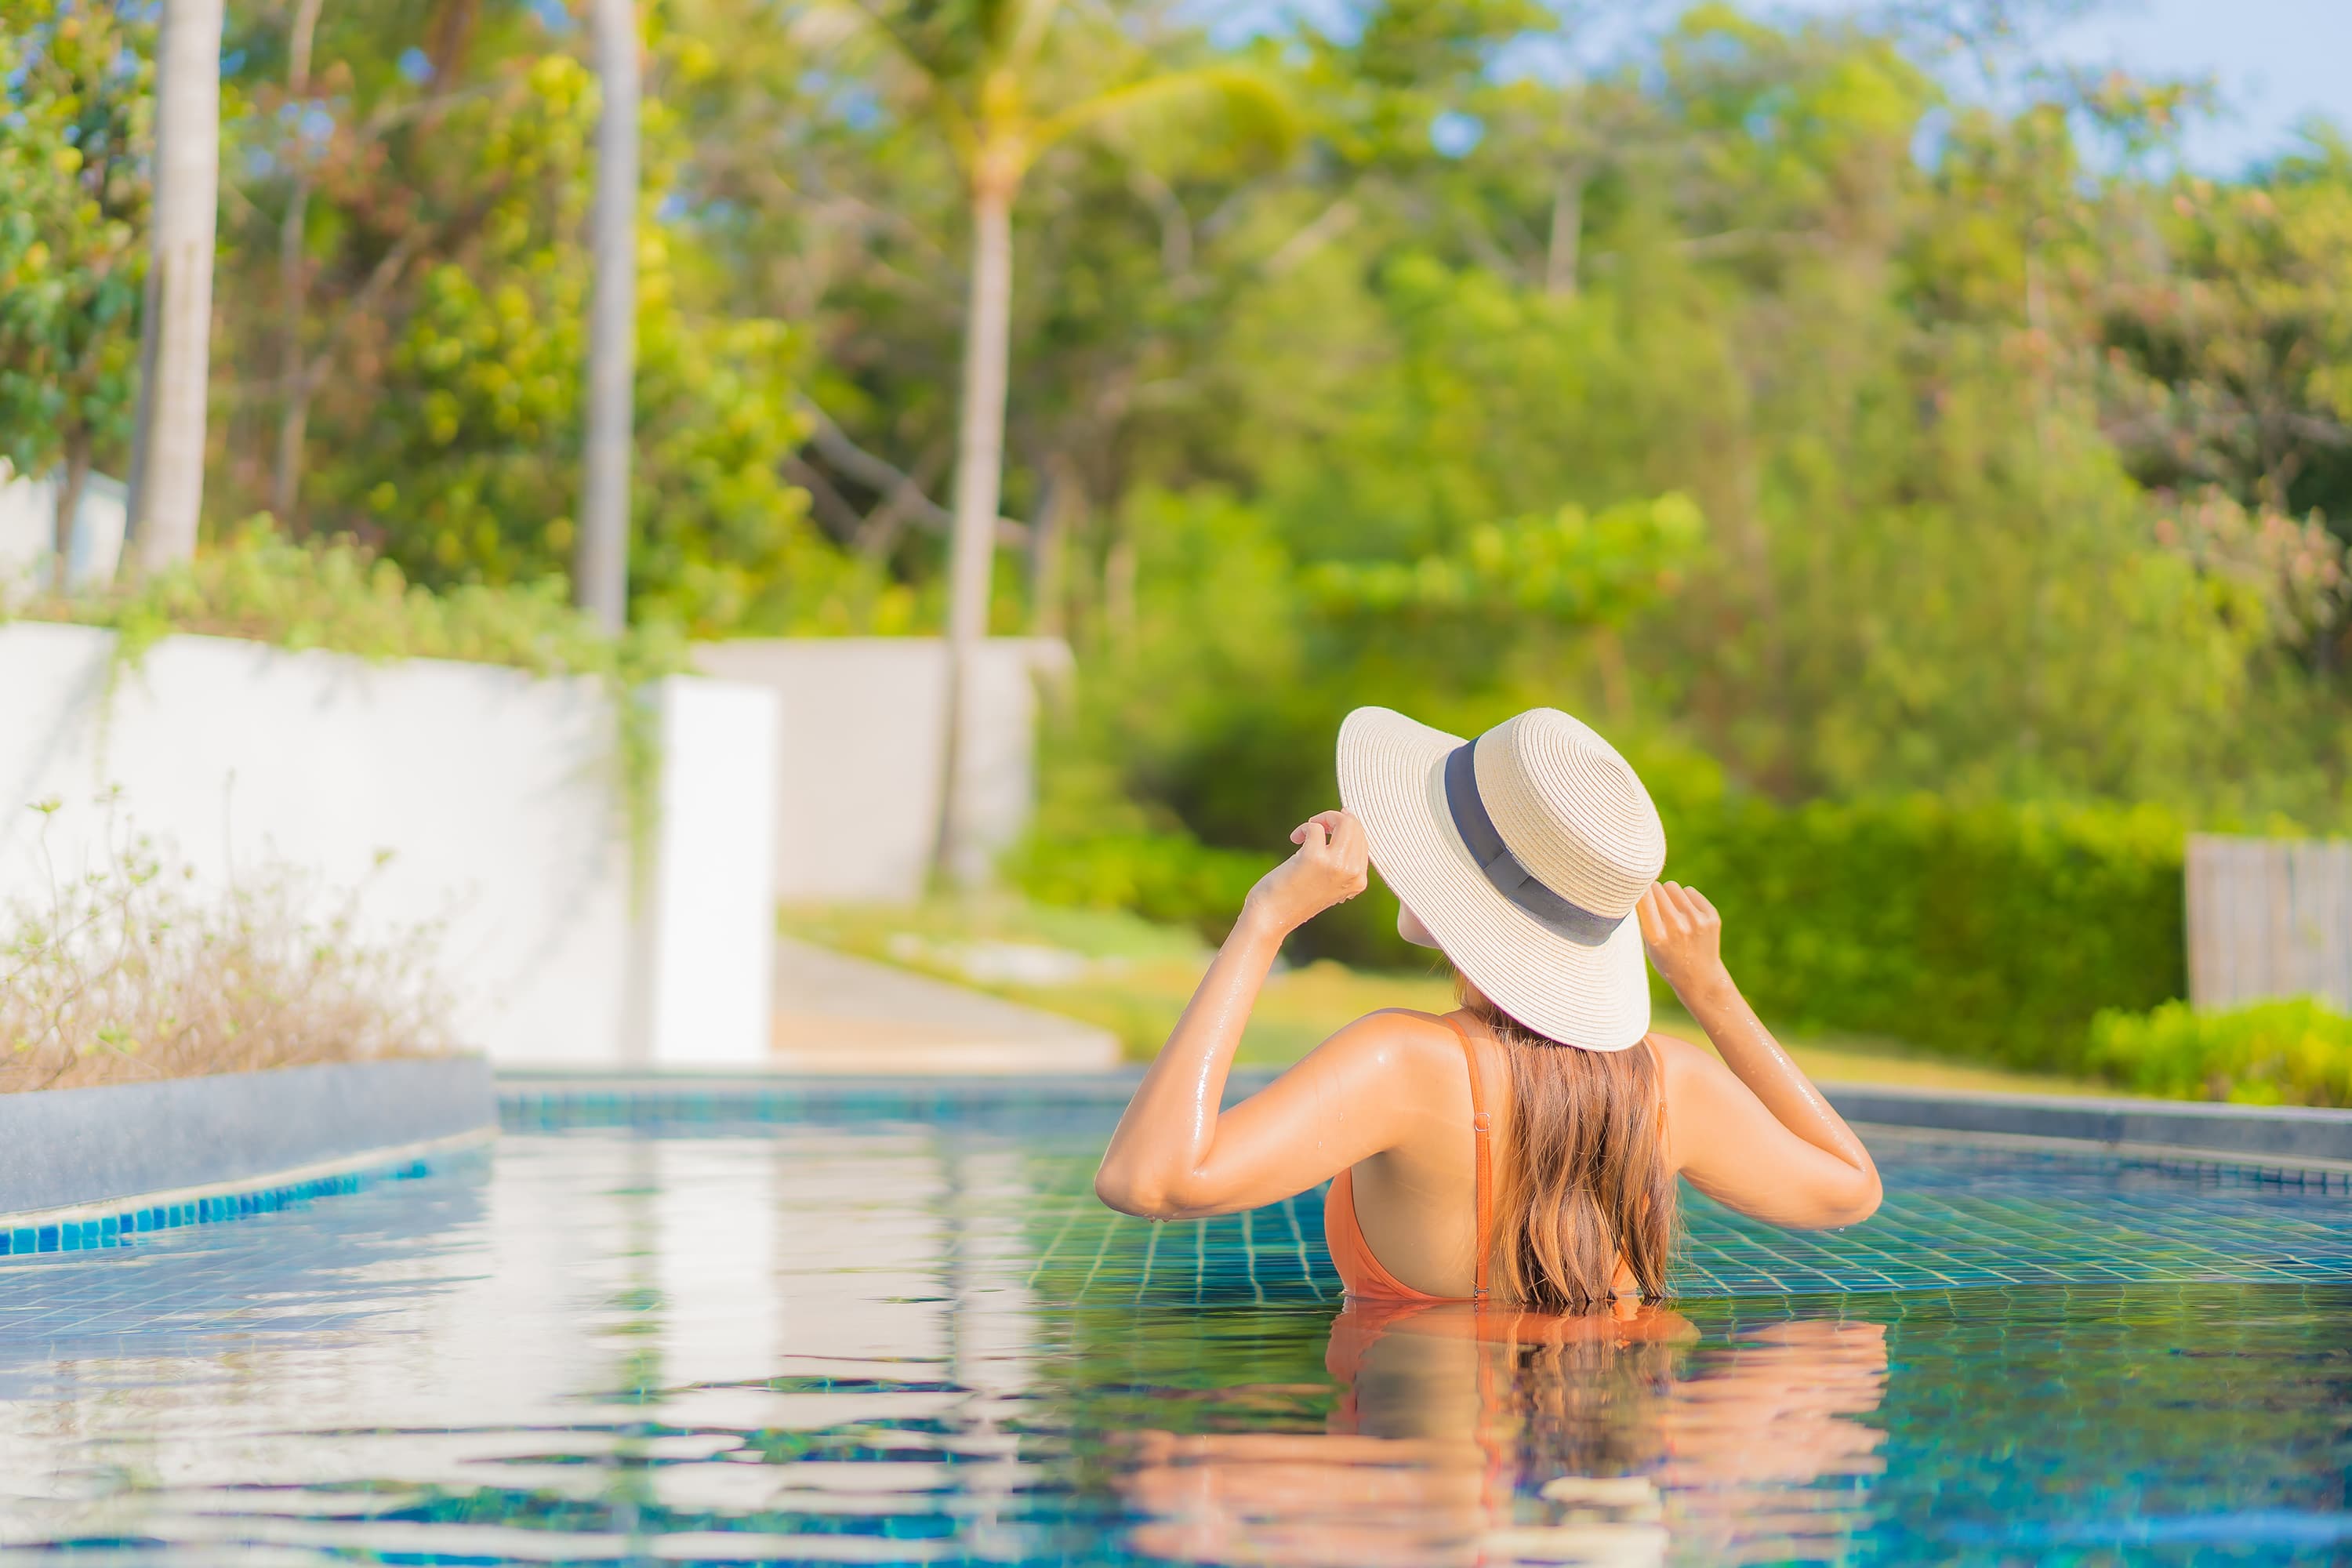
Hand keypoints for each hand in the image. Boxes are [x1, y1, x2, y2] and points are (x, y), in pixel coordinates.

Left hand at [1244, 810, 1369, 934]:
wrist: (1272, 918)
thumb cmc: (1295, 897)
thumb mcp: (1327, 881)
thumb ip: (1341, 861)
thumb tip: (1347, 818)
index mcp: (1358, 880)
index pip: (1362, 840)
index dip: (1344, 828)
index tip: (1327, 828)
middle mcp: (1352, 873)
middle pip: (1355, 827)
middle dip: (1334, 819)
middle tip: (1314, 828)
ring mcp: (1336, 865)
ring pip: (1344, 822)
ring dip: (1322, 819)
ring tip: (1306, 832)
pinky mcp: (1314, 858)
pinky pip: (1316, 827)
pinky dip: (1304, 828)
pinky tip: (1295, 839)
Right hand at [1637, 880, 1727, 999]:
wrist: (1700, 977)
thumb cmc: (1667, 959)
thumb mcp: (1649, 944)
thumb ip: (1644, 917)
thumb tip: (1641, 885)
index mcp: (1656, 936)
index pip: (1642, 896)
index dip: (1638, 892)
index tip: (1636, 893)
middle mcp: (1677, 926)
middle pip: (1657, 888)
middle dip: (1653, 894)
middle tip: (1656, 908)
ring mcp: (1697, 920)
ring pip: (1673, 886)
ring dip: (1669, 895)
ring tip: (1672, 912)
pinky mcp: (1711, 916)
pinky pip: (1690, 891)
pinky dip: (1686, 899)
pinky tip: (1688, 916)